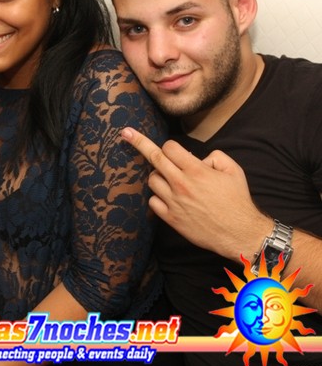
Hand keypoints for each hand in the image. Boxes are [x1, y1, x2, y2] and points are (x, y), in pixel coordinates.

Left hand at [120, 127, 271, 260]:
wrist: (239, 233)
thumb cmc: (237, 200)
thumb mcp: (233, 170)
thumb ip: (215, 156)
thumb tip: (197, 157)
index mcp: (196, 170)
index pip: (170, 148)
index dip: (170, 146)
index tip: (171, 149)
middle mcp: (181, 184)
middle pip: (154, 157)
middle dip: (138, 141)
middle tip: (126, 133)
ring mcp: (174, 201)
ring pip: (152, 180)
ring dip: (158, 176)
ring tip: (170, 180)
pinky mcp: (171, 218)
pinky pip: (153, 201)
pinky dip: (157, 197)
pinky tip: (168, 197)